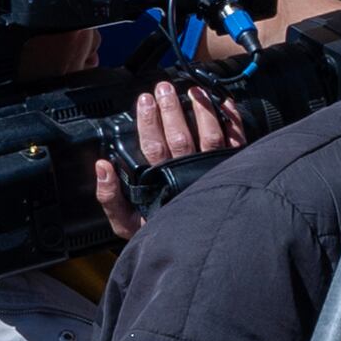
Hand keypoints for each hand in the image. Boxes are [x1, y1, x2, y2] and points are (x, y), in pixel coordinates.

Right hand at [95, 79, 241, 239]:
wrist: (196, 253)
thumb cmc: (162, 235)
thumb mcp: (127, 223)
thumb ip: (110, 197)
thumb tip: (102, 167)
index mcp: (162, 183)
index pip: (154, 146)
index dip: (148, 121)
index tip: (144, 100)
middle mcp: (191, 176)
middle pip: (181, 135)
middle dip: (171, 108)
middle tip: (164, 88)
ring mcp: (215, 173)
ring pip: (211, 135)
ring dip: (202, 109)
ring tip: (193, 90)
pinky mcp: (235, 173)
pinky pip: (237, 143)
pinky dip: (234, 122)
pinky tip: (227, 104)